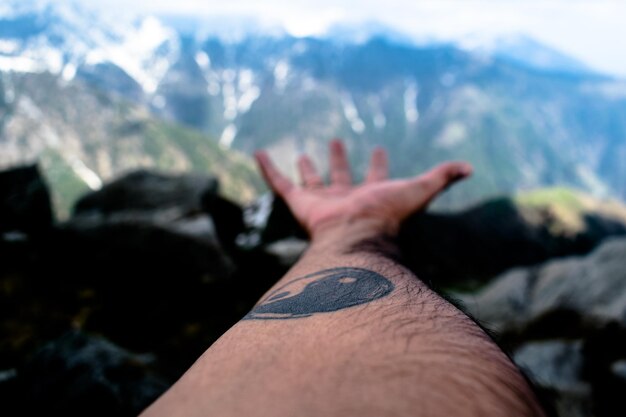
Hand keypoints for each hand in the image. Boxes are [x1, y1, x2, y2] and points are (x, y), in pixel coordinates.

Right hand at [255, 139, 471, 238]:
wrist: (358, 236)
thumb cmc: (389, 215)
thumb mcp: (421, 189)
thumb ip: (443, 177)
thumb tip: (471, 167)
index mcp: (371, 195)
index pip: (375, 175)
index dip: (377, 163)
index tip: (377, 148)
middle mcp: (346, 199)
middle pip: (341, 177)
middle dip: (339, 161)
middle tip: (335, 142)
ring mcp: (322, 202)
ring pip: (310, 181)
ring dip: (307, 167)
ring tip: (302, 153)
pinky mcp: (299, 203)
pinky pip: (279, 183)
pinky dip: (268, 169)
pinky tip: (258, 152)